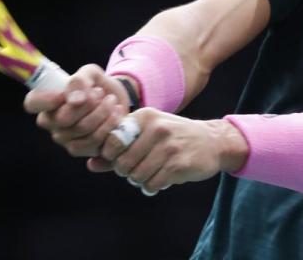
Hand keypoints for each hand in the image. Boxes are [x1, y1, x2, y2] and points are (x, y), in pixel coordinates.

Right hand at [23, 64, 131, 156]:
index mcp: (46, 102)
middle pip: (63, 118)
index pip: (32, 102)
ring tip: (111, 101)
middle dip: (88, 104)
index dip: (46, 99)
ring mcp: (65, 139)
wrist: (115, 100)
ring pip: (81, 130)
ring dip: (102, 113)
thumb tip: (75, 100)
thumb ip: (80, 81)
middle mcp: (51, 123)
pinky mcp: (82, 149)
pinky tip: (116, 114)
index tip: (66, 92)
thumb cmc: (95, 85)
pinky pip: (93, 143)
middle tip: (101, 93)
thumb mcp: (89, 73)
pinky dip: (109, 126)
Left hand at [88, 109, 248, 194]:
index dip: (112, 156)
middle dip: (127, 172)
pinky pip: (153, 184)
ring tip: (150, 174)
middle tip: (137, 170)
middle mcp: (156, 128)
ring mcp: (169, 146)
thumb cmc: (172, 138)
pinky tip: (161, 179)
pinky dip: (153, 186)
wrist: (212, 142)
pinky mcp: (179, 164)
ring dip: (141, 180)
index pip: (112, 141)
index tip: (121, 159)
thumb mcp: (146, 135)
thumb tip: (90, 163)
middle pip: (123, 163)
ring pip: (137, 175)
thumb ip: (117, 149)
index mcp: (144, 117)